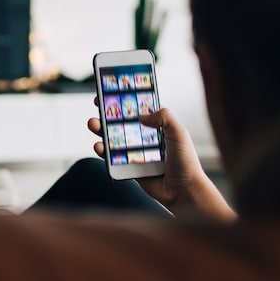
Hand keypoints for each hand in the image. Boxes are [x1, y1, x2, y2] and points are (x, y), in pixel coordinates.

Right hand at [88, 103, 235, 222]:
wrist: (184, 191)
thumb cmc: (186, 162)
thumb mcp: (179, 132)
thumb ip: (164, 117)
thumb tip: (141, 115)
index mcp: (158, 126)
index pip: (139, 107)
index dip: (126, 98)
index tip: (112, 90)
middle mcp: (146, 137)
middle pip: (123, 121)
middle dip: (109, 112)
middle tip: (99, 104)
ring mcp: (137, 152)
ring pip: (114, 138)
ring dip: (101, 130)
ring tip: (93, 124)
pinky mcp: (130, 167)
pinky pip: (113, 158)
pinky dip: (103, 152)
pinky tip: (99, 146)